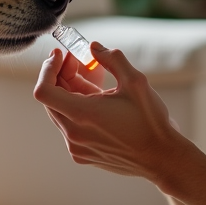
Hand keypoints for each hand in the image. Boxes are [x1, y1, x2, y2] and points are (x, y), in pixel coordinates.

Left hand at [33, 42, 188, 180]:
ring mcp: (76, 147)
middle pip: (51, 99)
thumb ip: (112, 59)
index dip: (47, 69)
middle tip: (78, 59)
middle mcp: (73, 134)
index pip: (43, 90)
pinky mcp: (82, 155)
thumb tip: (93, 47)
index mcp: (82, 115)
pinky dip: (76, 108)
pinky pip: (70, 126)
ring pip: (60, 112)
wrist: (161, 157)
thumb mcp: (135, 81)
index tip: (60, 55)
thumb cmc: (150, 121)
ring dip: (69, 91)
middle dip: (61, 75)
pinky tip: (97, 99)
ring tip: (91, 76)